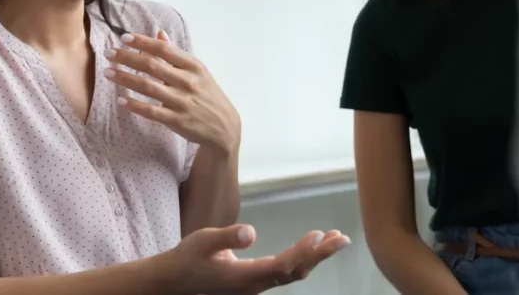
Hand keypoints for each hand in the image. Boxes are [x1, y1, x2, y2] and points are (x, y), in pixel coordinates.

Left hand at [104, 31, 239, 153]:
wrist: (224, 128)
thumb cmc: (207, 95)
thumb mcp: (197, 72)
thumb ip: (176, 54)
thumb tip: (159, 34)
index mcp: (194, 66)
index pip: (164, 49)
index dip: (143, 42)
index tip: (123, 38)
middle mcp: (189, 82)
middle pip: (152, 66)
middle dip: (127, 58)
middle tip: (108, 53)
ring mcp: (183, 102)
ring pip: (148, 87)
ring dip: (125, 78)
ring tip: (107, 72)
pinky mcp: (177, 121)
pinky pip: (151, 111)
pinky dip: (135, 105)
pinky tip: (120, 100)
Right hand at [158, 223, 350, 294]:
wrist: (175, 280)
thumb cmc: (187, 258)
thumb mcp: (203, 242)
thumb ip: (227, 237)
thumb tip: (251, 232)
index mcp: (244, 277)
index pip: (282, 266)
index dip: (302, 252)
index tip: (319, 236)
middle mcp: (255, 285)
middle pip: (295, 272)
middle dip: (320, 255)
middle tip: (343, 239)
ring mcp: (255, 285)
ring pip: (292, 274)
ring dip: (314, 257)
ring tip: (333, 240)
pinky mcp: (254, 281)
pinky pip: (284, 273)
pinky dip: (301, 259)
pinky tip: (310, 248)